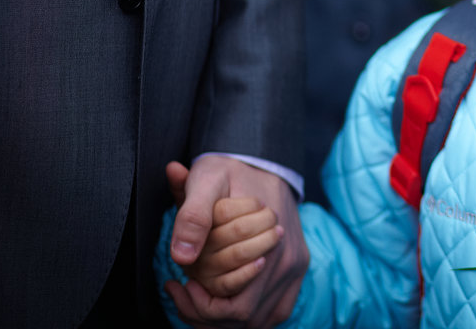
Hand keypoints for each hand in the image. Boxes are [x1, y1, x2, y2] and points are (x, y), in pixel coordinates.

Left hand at [164, 156, 307, 327]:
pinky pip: (276, 311)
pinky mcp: (297, 269)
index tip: (178, 284)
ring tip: (196, 298)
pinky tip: (224, 300)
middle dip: (207, 314)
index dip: (199, 307)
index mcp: (269, 243)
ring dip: (225, 319)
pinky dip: (250, 316)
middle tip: (181, 290)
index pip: (233, 308)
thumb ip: (192, 215)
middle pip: (247, 318)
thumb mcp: (206, 180)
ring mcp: (295, 267)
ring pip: (261, 319)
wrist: (264, 162)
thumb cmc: (230, 172)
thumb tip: (182, 257)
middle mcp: (288, 261)